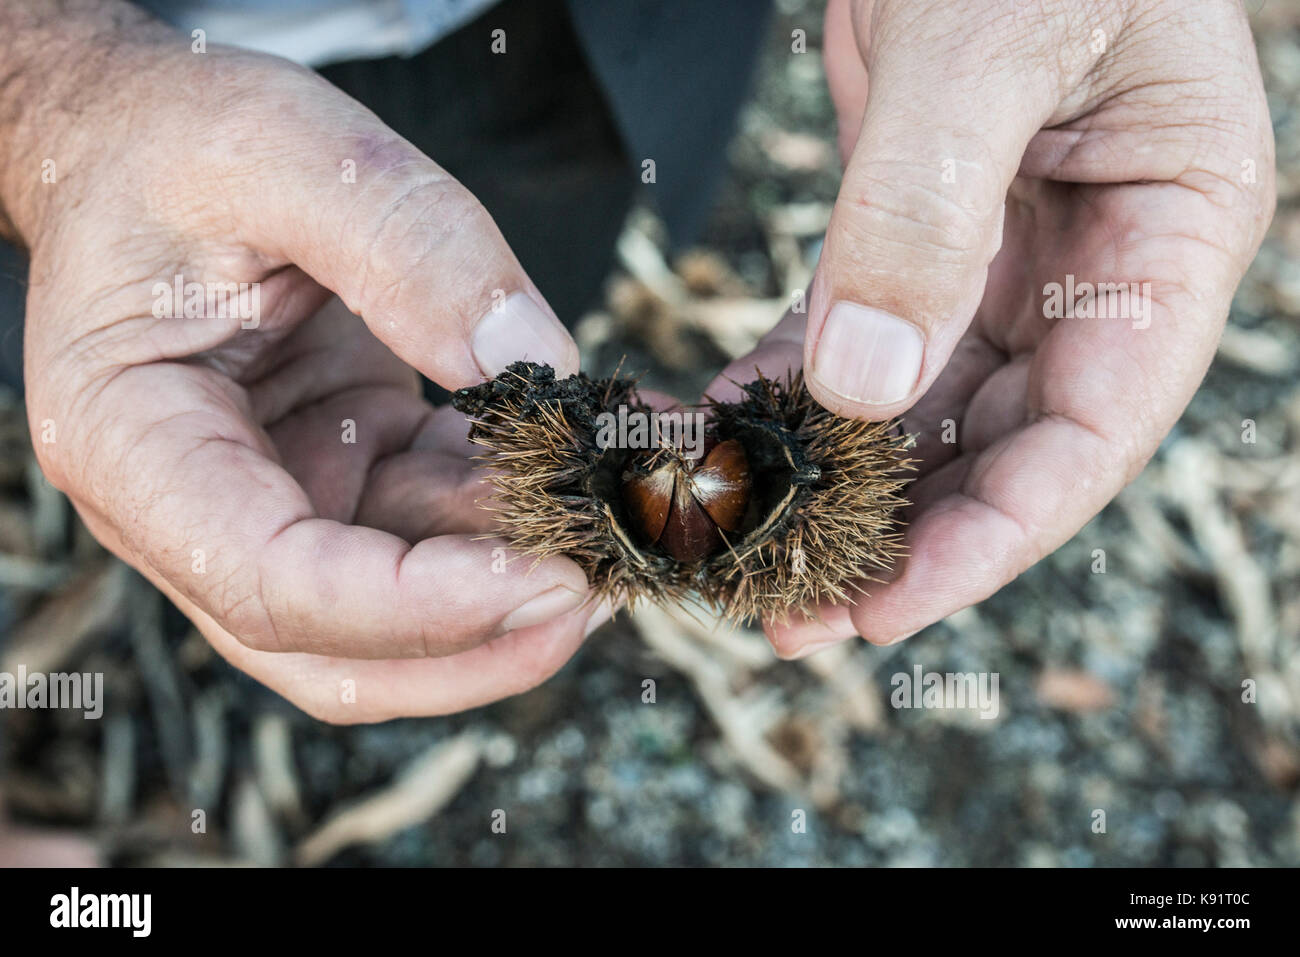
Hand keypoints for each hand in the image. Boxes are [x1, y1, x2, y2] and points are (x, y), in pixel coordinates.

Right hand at [3, 5, 602, 720]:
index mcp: (134, 445)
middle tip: (602, 587)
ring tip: (620, 513)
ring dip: (515, 580)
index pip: (273, 587)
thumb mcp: (284, 150)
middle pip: (335, 650)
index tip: (548, 580)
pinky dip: (512, 513)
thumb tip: (530, 361)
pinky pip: (436, 529)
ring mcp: (275, 498)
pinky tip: (587, 463)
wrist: (148, 145)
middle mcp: (194, 507)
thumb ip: (407, 245)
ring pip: (401, 610)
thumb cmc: (178, 143)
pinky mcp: (343, 471)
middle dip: (477, 642)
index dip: (417, 608)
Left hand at [711, 0, 1274, 655]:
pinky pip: (856, 332)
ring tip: (752, 551)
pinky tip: (731, 431)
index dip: (998, 532)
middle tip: (795, 611)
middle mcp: (1097, 256)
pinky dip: (794, 389)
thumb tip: (868, 387)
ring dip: (843, 483)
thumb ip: (926, 212)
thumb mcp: (987, 42)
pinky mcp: (914, 226)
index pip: (1096, 426)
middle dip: (905, 536)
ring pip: (926, 404)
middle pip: (1006, 438)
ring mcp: (1005, 247)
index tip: (891, 607)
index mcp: (1172, 226)